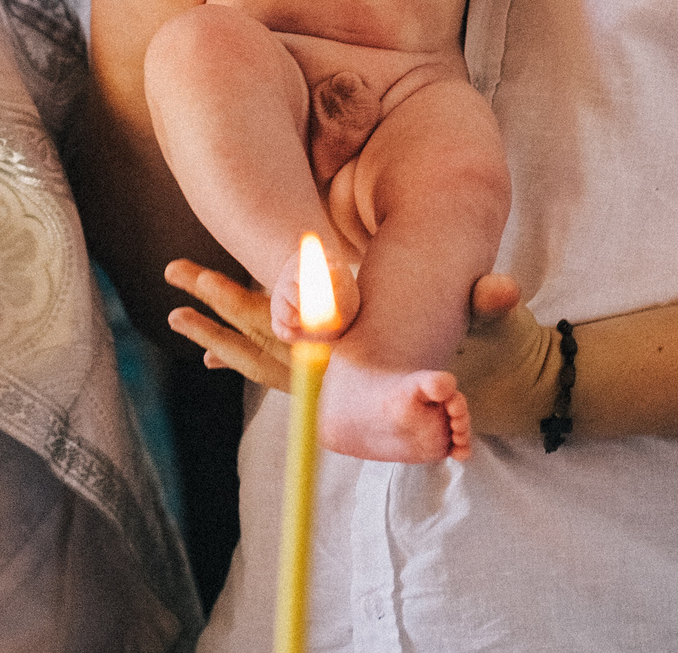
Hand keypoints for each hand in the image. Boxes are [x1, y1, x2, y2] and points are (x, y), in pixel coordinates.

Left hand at [166, 257, 538, 411]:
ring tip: (177, 315)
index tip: (206, 281)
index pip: (290, 328)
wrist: (499, 399)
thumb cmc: (494, 353)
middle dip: (217, 309)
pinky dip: (246, 362)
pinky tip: (217, 358)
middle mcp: (337, 375)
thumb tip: (505, 289)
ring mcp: (333, 383)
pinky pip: (278, 372)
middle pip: (263, 341)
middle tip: (172, 278)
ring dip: (220, 338)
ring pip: (262, 359)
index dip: (248, 301)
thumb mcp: (495, 327)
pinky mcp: (335, 384)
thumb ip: (493, 305)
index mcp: (359, 355)